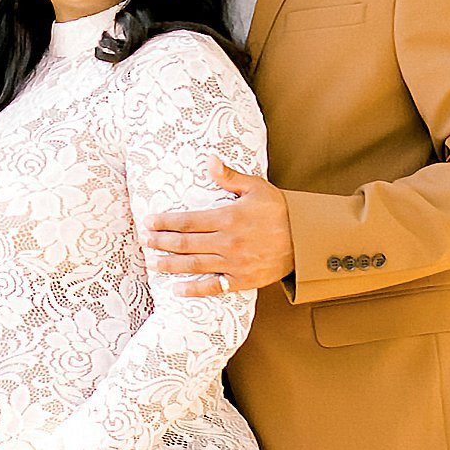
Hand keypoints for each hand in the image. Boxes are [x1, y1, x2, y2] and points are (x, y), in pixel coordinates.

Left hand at [144, 158, 294, 293]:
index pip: (188, 221)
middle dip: (162, 242)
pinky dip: (194, 289)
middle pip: (186, 244)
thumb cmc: (279, 210)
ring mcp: (234, 264)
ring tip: (152, 263)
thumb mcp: (256, 188)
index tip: (149, 222)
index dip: (165, 222)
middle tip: (144, 241)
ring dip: (171, 264)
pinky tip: (177, 289)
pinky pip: (214, 287)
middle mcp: (228, 242)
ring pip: (195, 265)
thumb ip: (229, 177)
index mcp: (228, 218)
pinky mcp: (242, 280)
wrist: (305, 240)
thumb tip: (209, 159)